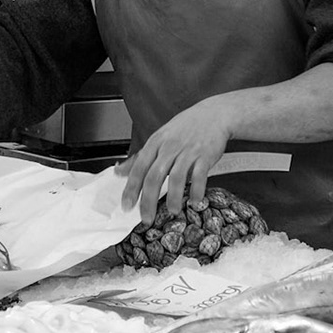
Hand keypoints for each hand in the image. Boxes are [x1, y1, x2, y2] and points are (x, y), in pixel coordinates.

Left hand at [118, 97, 234, 224]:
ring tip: (172, 211)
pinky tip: (195, 201)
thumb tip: (118, 172)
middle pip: (154, 176)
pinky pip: (199, 175)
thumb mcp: (159, 138)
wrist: (214, 114)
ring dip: (173, 198)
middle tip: (146, 218)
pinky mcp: (205, 155)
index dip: (131, 189)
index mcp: (156, 142)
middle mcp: (170, 147)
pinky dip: (196, 190)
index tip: (127, 207)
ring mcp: (188, 151)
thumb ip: (139, 157)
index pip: (139, 168)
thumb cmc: (185, 127)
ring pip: (176, 177)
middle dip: (149, 200)